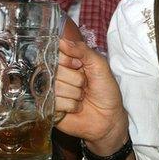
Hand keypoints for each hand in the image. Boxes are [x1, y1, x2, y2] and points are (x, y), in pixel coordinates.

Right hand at [55, 39, 129, 154]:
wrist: (109, 118)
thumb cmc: (106, 90)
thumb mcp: (99, 65)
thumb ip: (83, 50)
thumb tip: (62, 41)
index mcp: (66, 62)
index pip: (55, 53)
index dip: (68, 60)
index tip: (79, 66)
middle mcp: (56, 75)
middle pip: (54, 70)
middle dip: (75, 79)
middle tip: (84, 85)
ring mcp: (51, 91)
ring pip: (56, 87)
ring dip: (74, 94)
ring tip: (81, 97)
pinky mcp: (50, 108)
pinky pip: (55, 102)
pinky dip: (70, 105)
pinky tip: (76, 107)